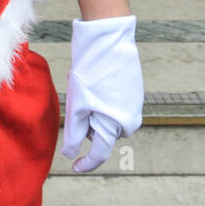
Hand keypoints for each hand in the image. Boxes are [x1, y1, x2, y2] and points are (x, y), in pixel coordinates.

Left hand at [62, 15, 143, 172]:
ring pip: (108, 119)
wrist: (108, 39)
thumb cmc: (90, 72)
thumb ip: (75, 133)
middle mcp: (131, 119)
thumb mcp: (77, 105)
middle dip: (89, 126)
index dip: (86, 162)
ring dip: (95, 112)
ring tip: (85, 89)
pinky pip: (115, 105)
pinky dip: (102, 101)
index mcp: (117, 126)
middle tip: (77, 102)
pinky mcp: (133, 90)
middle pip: (103, 134)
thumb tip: (70, 154)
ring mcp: (135, 104)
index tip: (73, 166)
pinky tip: (95, 81)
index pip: (100, 152)